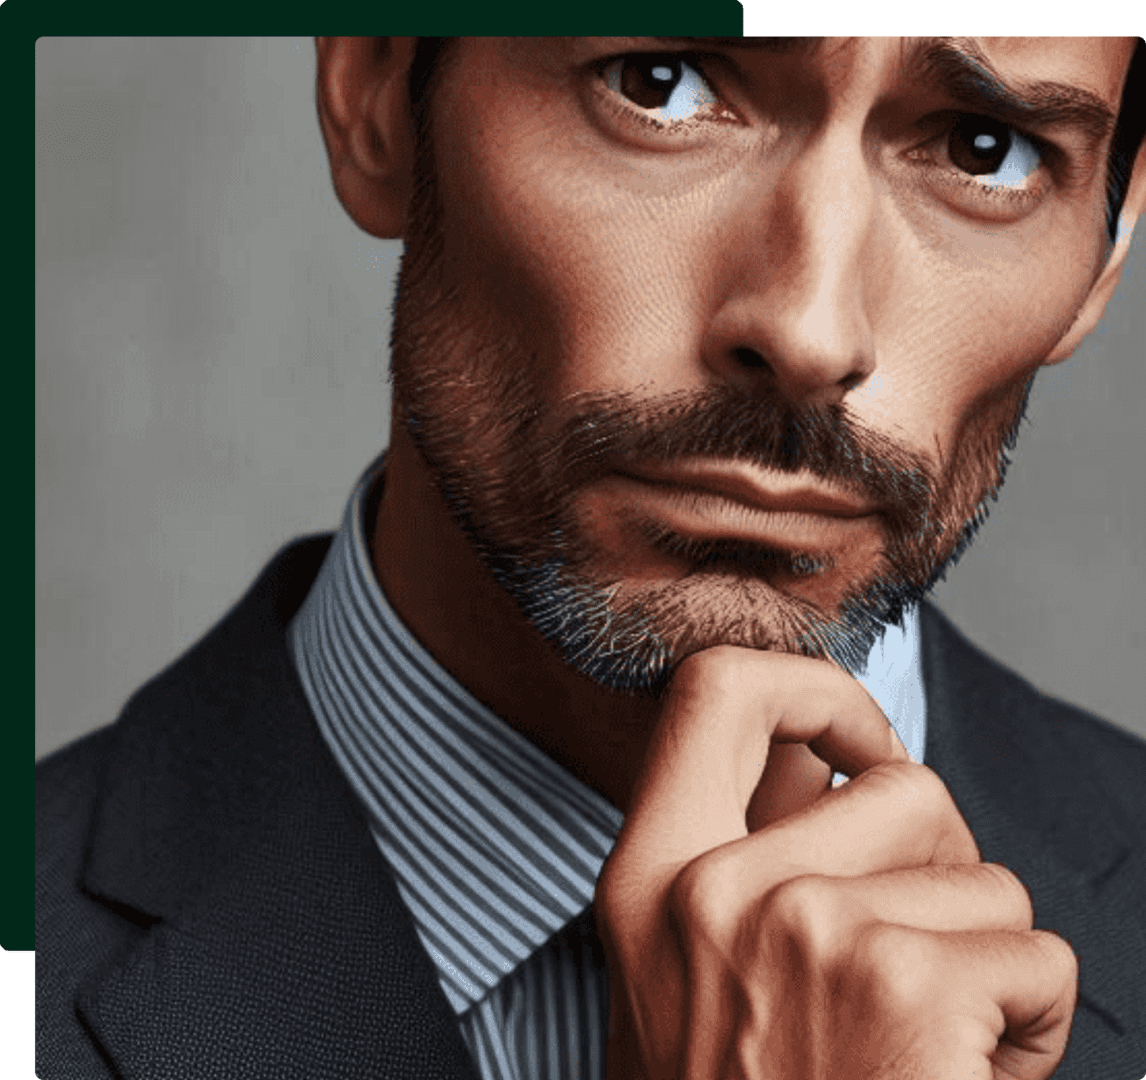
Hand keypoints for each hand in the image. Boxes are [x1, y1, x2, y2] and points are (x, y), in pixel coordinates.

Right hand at [596, 646, 1077, 1079]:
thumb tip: (840, 776)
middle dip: (947, 862)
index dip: (814, 690)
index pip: (719, 690)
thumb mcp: (685, 984)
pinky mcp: (907, 994)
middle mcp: (715, 890)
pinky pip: (1036, 957)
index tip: (863, 752)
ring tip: (939, 1046)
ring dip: (990, 960)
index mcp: (650, 878)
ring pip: (983, 876)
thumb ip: (742, 866)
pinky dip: (1035, 1025)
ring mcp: (808, 936)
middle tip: (930, 946)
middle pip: (899, 783)